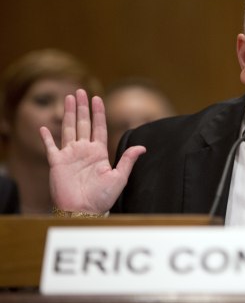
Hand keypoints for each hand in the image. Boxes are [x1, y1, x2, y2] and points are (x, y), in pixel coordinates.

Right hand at [40, 89, 145, 212]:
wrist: (84, 210)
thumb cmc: (102, 197)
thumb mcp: (119, 177)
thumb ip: (128, 160)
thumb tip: (142, 147)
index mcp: (99, 152)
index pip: (99, 127)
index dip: (98, 112)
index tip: (97, 98)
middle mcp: (84, 151)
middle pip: (83, 123)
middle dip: (82, 107)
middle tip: (80, 91)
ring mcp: (70, 155)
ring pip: (68, 129)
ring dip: (68, 113)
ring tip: (68, 98)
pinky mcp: (57, 163)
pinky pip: (50, 147)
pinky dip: (46, 137)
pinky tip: (44, 127)